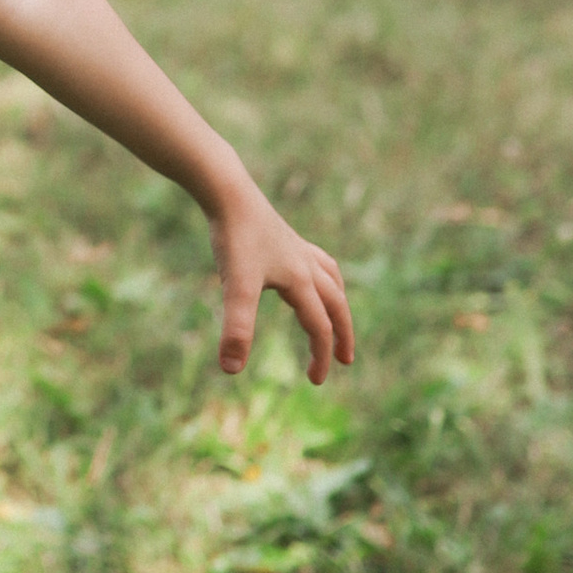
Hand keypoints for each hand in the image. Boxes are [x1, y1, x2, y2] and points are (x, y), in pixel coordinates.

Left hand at [212, 181, 353, 383]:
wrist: (228, 191)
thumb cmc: (234, 238)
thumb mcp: (236, 287)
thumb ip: (236, 329)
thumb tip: (232, 371)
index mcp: (301, 281)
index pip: (319, 327)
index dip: (320, 357)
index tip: (314, 381)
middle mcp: (305, 264)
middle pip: (336, 304)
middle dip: (342, 334)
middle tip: (345, 360)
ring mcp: (296, 248)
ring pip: (330, 279)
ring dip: (337, 302)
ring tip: (336, 317)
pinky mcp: (283, 236)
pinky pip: (314, 259)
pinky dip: (321, 274)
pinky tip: (306, 276)